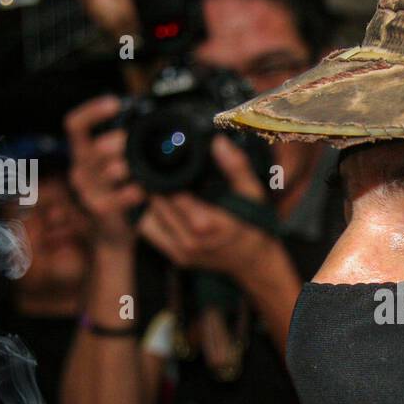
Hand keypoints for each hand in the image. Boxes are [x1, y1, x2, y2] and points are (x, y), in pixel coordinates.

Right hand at [65, 95, 146, 247]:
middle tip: (133, 141)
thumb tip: (150, 118)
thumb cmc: (119, 185)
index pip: (76, 125)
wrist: (113, 227)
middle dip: (117, 142)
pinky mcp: (99, 208)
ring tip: (138, 166)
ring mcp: (88, 189)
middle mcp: (80, 167)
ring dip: (125, 167)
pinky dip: (129, 193)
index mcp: (83, 149)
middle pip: (94, 148)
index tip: (114, 103)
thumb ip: (126, 140)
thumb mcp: (119, 158)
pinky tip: (141, 190)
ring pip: (105, 172)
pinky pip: (113, 199)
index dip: (92, 112)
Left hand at [138, 136, 273, 278]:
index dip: (167, 175)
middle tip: (163, 172)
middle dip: (157, 187)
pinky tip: (165, 206)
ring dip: (153, 202)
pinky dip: (153, 216)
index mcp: (206, 224)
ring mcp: (182, 252)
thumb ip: (236, 167)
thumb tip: (218, 142)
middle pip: (157, 204)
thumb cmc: (254, 224)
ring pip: (148, 218)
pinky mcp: (177, 258)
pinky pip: (152, 233)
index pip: (171, 193)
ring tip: (163, 188)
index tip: (169, 162)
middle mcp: (191, 242)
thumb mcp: (252, 193)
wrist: (254, 261)